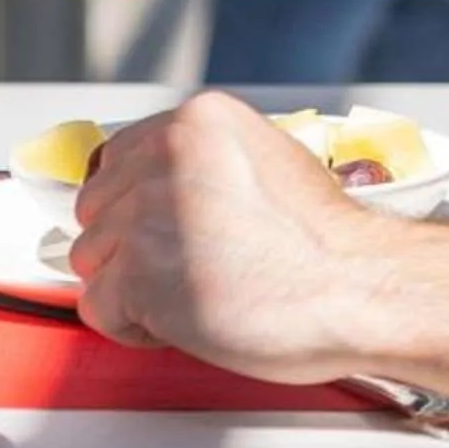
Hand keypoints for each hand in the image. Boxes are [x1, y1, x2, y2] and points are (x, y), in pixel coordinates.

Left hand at [68, 92, 394, 385]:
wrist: (356, 286)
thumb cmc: (324, 243)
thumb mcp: (265, 161)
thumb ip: (202, 163)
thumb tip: (154, 192)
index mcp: (200, 118)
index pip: (117, 162)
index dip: (141, 209)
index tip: (175, 233)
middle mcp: (166, 152)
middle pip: (97, 211)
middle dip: (134, 248)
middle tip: (196, 267)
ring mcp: (146, 210)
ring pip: (92, 261)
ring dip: (135, 290)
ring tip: (200, 291)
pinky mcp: (137, 271)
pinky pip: (97, 309)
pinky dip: (136, 328)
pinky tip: (189, 318)